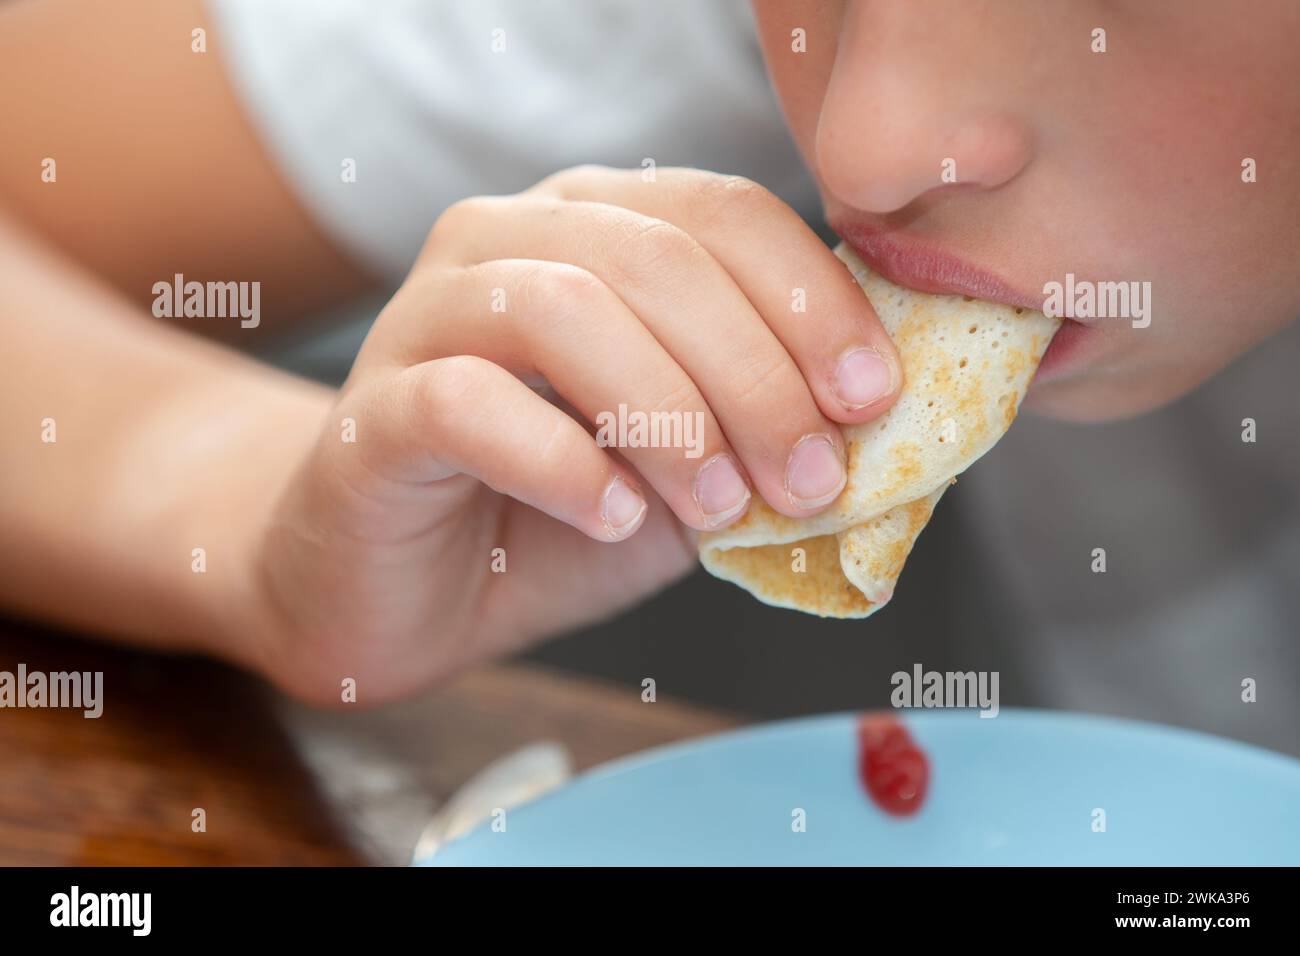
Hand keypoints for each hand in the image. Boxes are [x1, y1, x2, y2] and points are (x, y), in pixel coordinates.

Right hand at [249, 166, 903, 703]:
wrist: (403, 591)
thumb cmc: (552, 518)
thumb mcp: (688, 467)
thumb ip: (760, 427)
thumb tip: (872, 420)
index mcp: (594, 229)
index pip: (720, 212)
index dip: (810, 299)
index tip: (872, 397)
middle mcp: (505, 242)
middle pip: (652, 256)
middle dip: (756, 374)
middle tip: (810, 478)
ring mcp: (426, 317)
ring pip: (562, 307)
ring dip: (670, 414)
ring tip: (719, 506)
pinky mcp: (373, 409)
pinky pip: (466, 402)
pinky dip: (561, 463)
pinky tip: (611, 517)